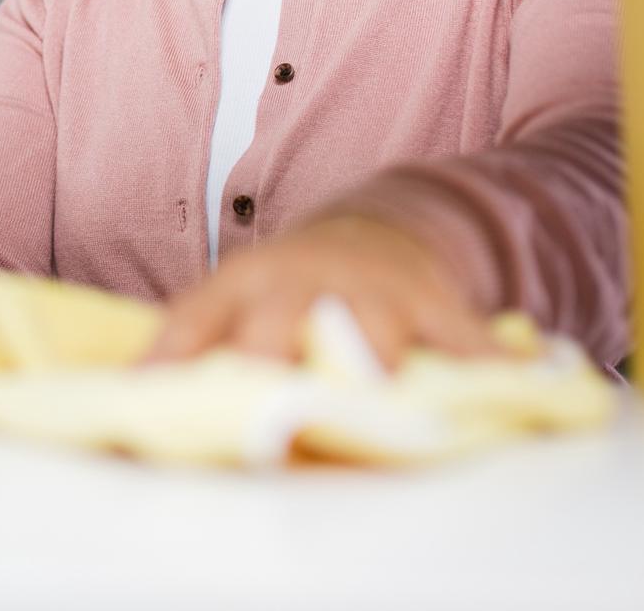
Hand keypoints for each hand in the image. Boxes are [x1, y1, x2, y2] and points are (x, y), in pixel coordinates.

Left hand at [136, 211, 515, 371]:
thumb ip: (187, 352)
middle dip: (272, 361)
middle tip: (267, 411)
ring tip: (378, 402)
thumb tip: (130, 406)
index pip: (194, 319)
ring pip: (372, 328)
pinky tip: (513, 388)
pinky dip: (490, 365)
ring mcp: (371, 292)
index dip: (173, 358)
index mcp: (240, 285)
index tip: (154, 400)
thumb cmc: (284, 292)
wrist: (373, 232)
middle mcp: (301, 283)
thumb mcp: (229, 304)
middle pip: (280, 322)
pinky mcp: (435, 306)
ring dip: (373, 362)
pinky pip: (467, 339)